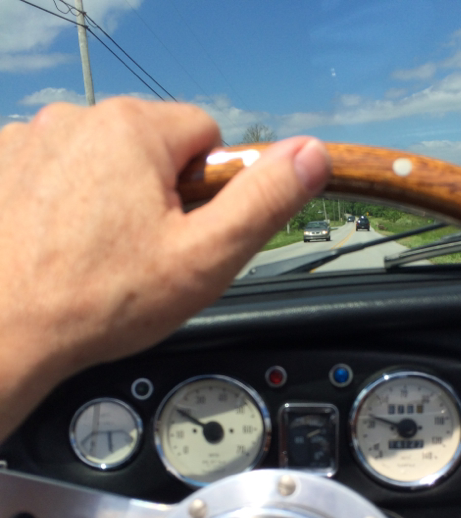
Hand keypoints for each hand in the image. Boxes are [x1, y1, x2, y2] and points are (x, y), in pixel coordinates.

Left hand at [0, 98, 330, 439]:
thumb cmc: (98, 302)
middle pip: (152, 147)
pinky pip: (59, 172)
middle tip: (145, 253)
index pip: (205, 134)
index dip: (209, 190)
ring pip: (103, 160)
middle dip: (160, 194)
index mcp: (132, 130)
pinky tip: (64, 245)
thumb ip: (263, 201)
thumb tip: (310, 155)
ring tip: (100, 255)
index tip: (188, 230)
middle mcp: (76, 120)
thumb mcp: (204, 258)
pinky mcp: (4, 167)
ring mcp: (31, 141)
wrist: (5, 333)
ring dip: (111, 197)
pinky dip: (68, 202)